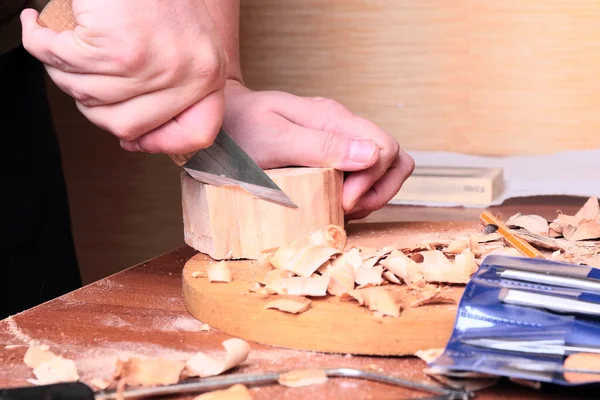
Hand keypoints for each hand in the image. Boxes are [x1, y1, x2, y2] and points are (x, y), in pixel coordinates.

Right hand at [20, 0, 227, 153]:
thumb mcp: (182, 41)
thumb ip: (170, 87)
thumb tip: (135, 138)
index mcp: (208, 72)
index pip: (198, 133)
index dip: (163, 144)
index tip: (136, 139)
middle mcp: (186, 73)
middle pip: (127, 126)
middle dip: (95, 106)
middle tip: (86, 74)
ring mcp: (150, 63)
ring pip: (88, 97)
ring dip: (64, 70)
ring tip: (66, 41)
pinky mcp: (115, 47)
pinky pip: (63, 63)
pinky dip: (40, 42)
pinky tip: (39, 24)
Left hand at [222, 80, 414, 219]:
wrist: (217, 117)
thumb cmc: (237, 128)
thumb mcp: (274, 138)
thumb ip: (322, 145)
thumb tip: (374, 154)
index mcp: (334, 119)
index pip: (385, 149)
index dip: (373, 182)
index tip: (343, 200)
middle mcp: (341, 125)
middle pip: (393, 158)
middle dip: (378, 190)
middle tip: (346, 208)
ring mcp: (336, 137)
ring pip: (382, 167)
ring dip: (371, 194)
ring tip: (341, 208)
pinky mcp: (327, 150)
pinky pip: (360, 172)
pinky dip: (356, 192)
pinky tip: (332, 201)